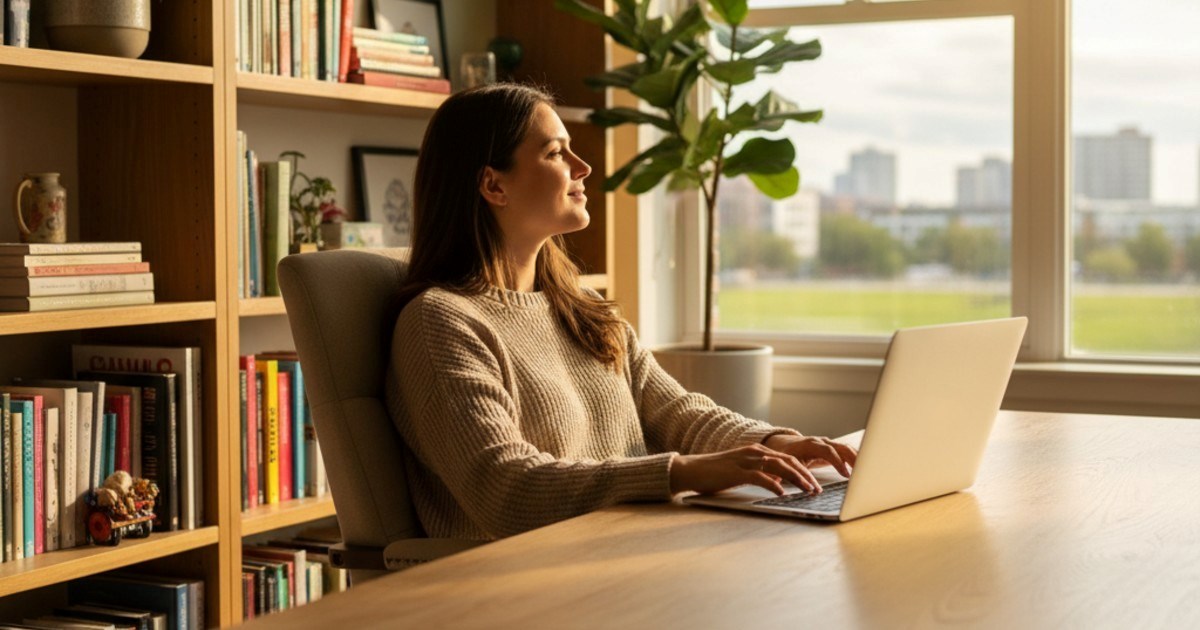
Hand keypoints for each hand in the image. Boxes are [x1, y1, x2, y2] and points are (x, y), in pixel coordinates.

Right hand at [669, 444, 821, 496]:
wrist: (691, 470)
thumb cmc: (716, 473)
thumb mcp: (743, 472)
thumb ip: (761, 474)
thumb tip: (779, 483)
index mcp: (757, 451)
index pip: (787, 458)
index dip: (803, 470)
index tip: (815, 483)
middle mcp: (754, 452)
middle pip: (787, 461)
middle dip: (805, 475)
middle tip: (817, 489)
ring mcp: (745, 461)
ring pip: (778, 467)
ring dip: (796, 480)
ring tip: (808, 491)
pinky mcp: (736, 472)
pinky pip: (760, 477)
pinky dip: (773, 485)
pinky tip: (782, 493)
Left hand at [763, 434, 856, 479]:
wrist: (784, 443)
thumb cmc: (785, 454)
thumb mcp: (786, 463)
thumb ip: (792, 474)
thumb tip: (792, 487)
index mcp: (810, 445)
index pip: (827, 451)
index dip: (837, 461)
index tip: (845, 474)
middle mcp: (822, 442)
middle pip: (842, 447)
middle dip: (854, 459)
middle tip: (863, 473)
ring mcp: (828, 444)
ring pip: (847, 448)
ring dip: (859, 458)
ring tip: (869, 472)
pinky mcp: (833, 449)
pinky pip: (847, 451)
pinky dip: (857, 458)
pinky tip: (865, 467)